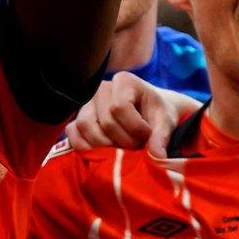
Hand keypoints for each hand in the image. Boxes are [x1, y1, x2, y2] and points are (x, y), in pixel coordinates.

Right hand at [64, 71, 196, 155]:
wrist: (150, 113)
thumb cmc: (157, 113)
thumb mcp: (166, 121)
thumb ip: (162, 136)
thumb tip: (157, 156)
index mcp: (124, 81)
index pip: (119, 107)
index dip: (135, 128)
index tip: (148, 136)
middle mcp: (101, 89)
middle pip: (105, 121)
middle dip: (124, 141)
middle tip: (137, 146)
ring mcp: (87, 103)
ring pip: (85, 126)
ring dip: (105, 146)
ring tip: (122, 149)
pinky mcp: (77, 118)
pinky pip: (72, 132)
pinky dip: (84, 146)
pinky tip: (101, 153)